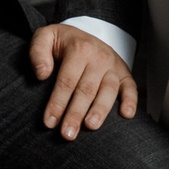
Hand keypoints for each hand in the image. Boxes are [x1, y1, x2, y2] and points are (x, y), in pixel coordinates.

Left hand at [30, 22, 137, 138]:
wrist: (84, 34)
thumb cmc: (61, 42)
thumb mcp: (44, 37)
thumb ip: (37, 52)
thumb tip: (42, 74)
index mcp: (79, 49)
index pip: (67, 80)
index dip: (57, 102)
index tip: (49, 122)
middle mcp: (99, 57)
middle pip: (86, 89)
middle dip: (76, 113)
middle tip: (67, 134)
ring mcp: (113, 66)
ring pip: (108, 90)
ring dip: (100, 110)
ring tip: (91, 126)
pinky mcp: (124, 73)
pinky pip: (131, 87)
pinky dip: (131, 101)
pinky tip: (127, 115)